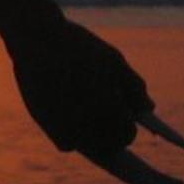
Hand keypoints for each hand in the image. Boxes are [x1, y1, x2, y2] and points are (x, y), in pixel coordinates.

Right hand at [12, 20, 150, 154]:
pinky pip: (65, 143)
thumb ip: (135, 87)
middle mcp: (86, 124)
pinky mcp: (44, 123)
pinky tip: (71, 117)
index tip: (125, 116)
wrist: (35, 37)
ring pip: (87, 147)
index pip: (127, 135)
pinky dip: (71, 136)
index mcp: (109, 109)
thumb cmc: (79, 45)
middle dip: (112, 134)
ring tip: (90, 115)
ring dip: (93, 138)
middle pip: (108, 147)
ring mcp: (62, 126)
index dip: (128, 125)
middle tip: (107, 116)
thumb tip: (148, 108)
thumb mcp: (114, 60)